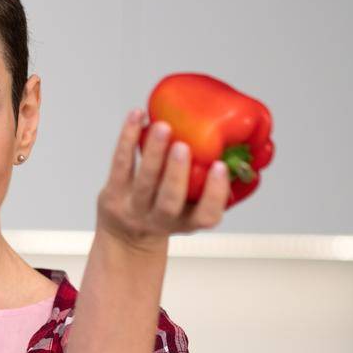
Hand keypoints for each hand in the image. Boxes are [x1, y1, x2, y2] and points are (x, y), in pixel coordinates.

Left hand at [96, 110, 230, 252]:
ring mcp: (133, 208)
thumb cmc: (166, 211)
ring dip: (153, 152)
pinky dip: (128, 138)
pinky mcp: (112, 195)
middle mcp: (159, 219)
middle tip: (183, 146)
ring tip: (163, 127)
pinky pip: (120, 165)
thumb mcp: (191, 207)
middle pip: (168, 201)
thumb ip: (208, 183)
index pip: (206, 216)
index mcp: (187, 222)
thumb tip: (239, 140)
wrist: (125, 236)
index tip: (220, 167)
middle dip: (176, 173)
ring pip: (143, 182)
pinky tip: (137, 116)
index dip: (214, 194)